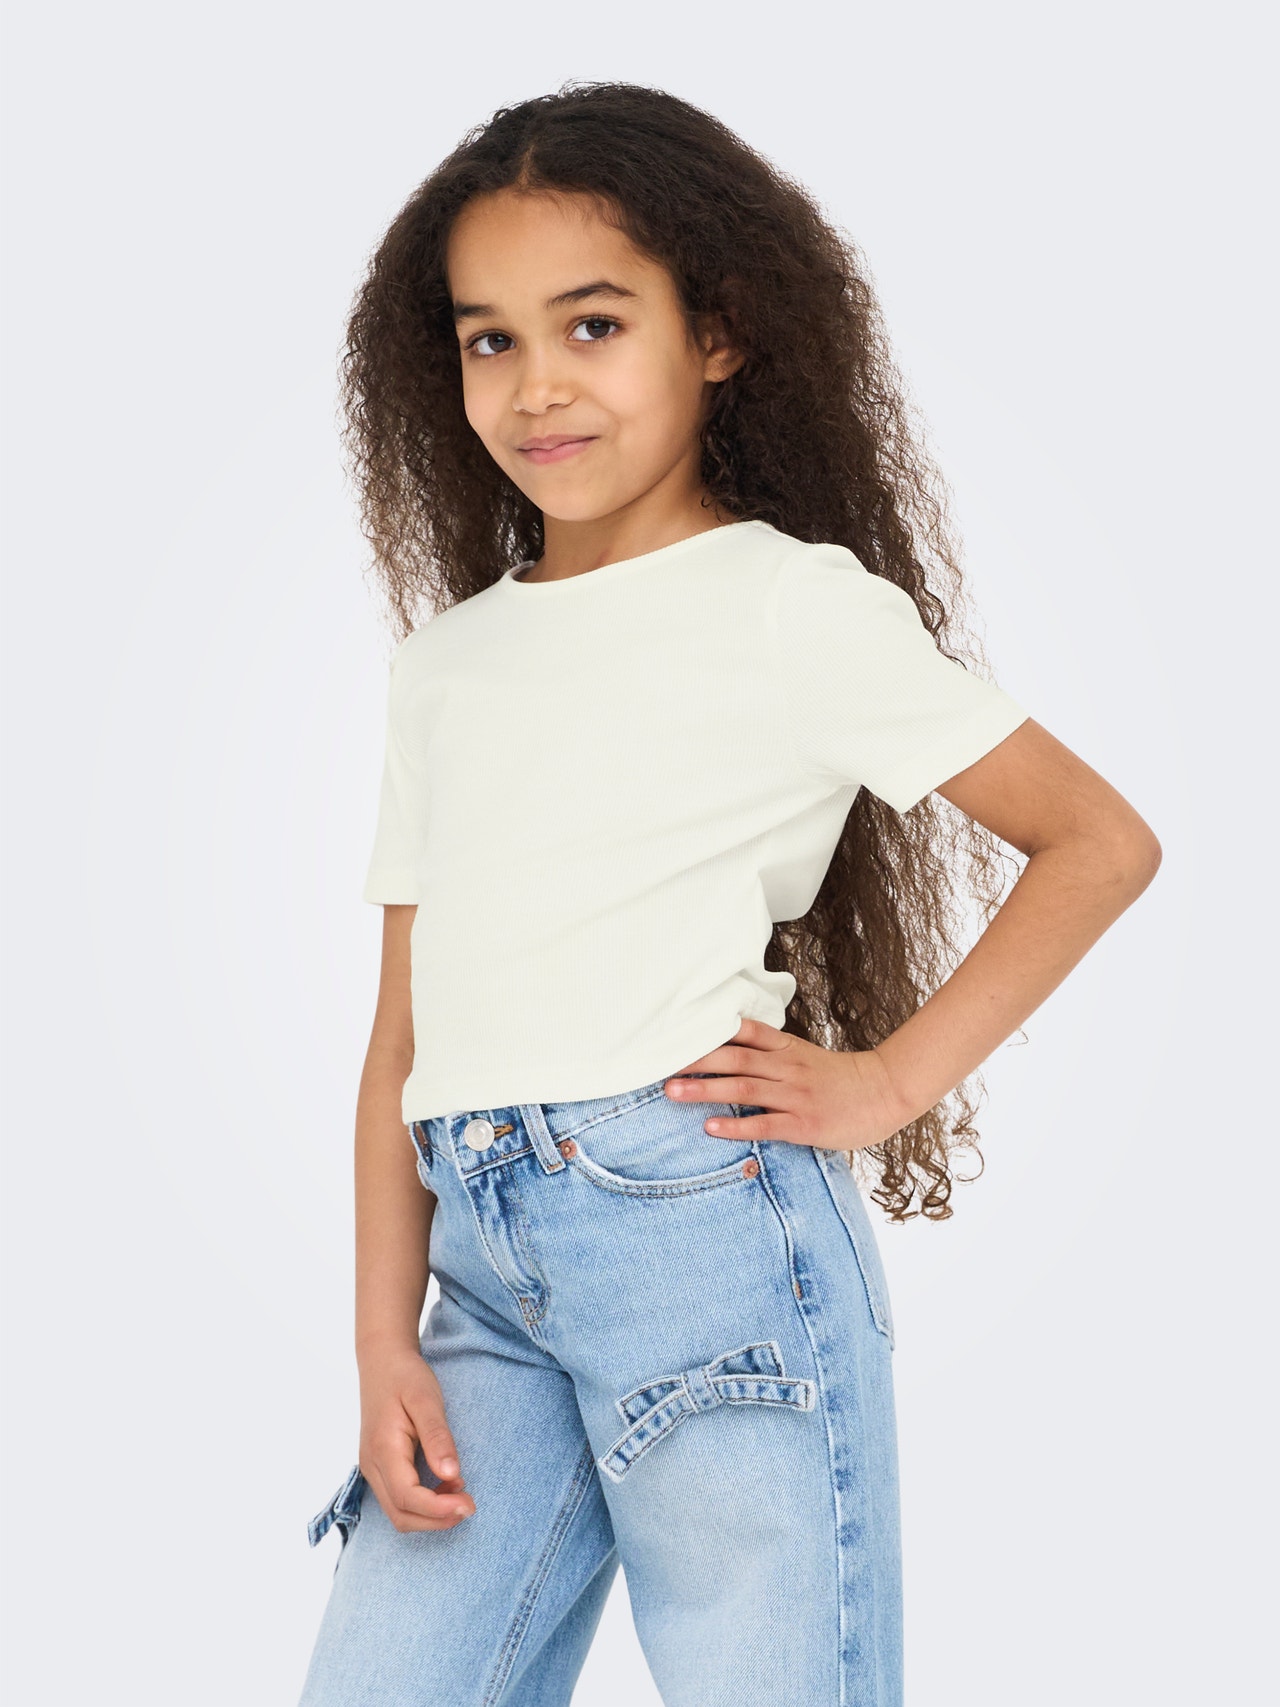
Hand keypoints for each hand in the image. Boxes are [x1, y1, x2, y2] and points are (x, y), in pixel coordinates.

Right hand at [358, 1343, 475, 1531]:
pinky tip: (446, 1485)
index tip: (469, 1504)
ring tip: (461, 1494)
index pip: (407, 1497)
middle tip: (470, 1505)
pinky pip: (398, 1498)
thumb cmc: (405, 1376)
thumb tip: (451, 1475)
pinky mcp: (379, 1466)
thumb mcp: (426, 1400)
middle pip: (401, 1515)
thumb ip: (437, 1438)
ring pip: (398, 1511)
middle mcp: (372, 1465)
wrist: (382, 1361)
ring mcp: (372, 1468)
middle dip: (437, 1520)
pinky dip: (423, 1503)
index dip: (438, 1510)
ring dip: (431, 1514)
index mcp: (382, 1449)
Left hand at [663, 1015, 909, 1152]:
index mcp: (787, 1048)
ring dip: (704, 1090)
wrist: (886, 1092)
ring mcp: (795, 1095)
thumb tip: (731, 1049)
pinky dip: (736, 1125)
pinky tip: (711, 1127)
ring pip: (742, 1089)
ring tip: (672, 1092)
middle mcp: (787, 1067)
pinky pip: (764, 1124)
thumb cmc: (841, 1078)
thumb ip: (772, 1052)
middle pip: (733, 1059)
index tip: (676, 1031)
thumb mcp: (805, 1056)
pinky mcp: (803, 1123)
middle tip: (660, 1064)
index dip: (709, 1031)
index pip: (744, 1032)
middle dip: (694, 1061)